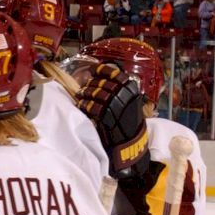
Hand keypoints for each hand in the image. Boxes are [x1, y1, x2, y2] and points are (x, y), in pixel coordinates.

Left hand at [75, 63, 151, 180]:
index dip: (102, 71)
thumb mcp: (131, 104)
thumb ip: (120, 92)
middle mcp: (125, 96)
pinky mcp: (107, 118)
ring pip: (97, 94)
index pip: (116, 74)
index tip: (93, 70)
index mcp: (132, 91)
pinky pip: (93, 107)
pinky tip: (82, 105)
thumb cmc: (130, 124)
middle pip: (103, 83)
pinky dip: (85, 105)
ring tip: (81, 95)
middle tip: (86, 87)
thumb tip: (103, 81)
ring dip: (86, 93)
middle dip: (92, 84)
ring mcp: (116, 107)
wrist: (132, 144)